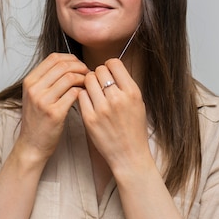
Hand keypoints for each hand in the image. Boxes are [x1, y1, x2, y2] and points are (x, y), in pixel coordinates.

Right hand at [16, 53, 88, 159]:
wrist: (32, 144)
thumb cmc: (38, 120)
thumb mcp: (35, 95)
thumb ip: (47, 79)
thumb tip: (69, 64)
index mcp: (30, 81)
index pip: (53, 58)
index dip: (71, 58)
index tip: (79, 64)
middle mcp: (34, 89)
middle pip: (63, 65)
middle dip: (80, 67)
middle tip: (88, 73)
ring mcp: (43, 101)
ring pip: (70, 77)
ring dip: (84, 78)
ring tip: (89, 84)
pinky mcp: (54, 113)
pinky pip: (74, 93)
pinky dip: (83, 91)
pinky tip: (85, 96)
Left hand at [78, 58, 151, 176]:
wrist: (129, 155)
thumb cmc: (134, 129)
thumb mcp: (138, 103)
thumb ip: (125, 85)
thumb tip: (110, 68)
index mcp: (132, 92)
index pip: (114, 64)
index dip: (108, 66)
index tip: (107, 72)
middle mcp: (117, 98)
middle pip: (99, 70)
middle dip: (97, 74)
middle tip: (99, 83)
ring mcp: (102, 109)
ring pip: (88, 81)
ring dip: (89, 83)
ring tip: (93, 92)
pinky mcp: (90, 118)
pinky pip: (80, 95)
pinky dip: (83, 96)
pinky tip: (89, 102)